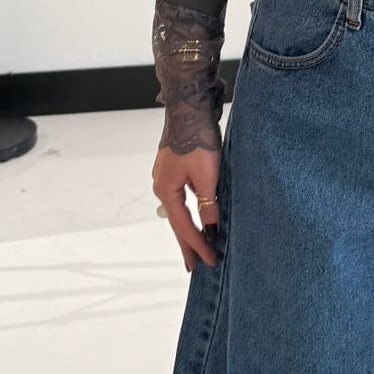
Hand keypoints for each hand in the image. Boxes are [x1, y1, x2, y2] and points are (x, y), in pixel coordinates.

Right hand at [152, 134, 220, 272]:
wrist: (189, 107)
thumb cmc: (196, 138)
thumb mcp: (207, 175)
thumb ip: (209, 202)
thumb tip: (211, 224)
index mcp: (166, 190)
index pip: (184, 226)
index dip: (199, 245)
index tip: (210, 260)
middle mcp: (162, 186)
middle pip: (177, 222)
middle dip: (188, 244)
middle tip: (195, 266)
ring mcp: (168, 176)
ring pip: (181, 209)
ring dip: (191, 227)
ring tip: (200, 245)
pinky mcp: (176, 167)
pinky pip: (185, 196)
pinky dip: (193, 209)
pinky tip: (202, 214)